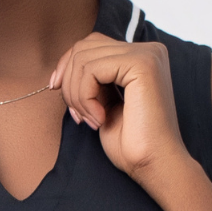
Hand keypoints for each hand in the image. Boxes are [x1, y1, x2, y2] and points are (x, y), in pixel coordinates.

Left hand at [48, 33, 189, 188]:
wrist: (155, 166)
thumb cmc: (131, 144)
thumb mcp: (104, 103)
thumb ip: (93, 80)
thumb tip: (63, 67)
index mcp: (141, 57)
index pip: (91, 44)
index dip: (67, 66)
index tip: (56, 90)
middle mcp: (148, 50)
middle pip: (85, 47)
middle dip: (70, 83)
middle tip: (79, 116)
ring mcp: (147, 54)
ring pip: (84, 58)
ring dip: (77, 95)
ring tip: (90, 121)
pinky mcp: (142, 64)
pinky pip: (92, 69)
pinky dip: (86, 97)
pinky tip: (99, 119)